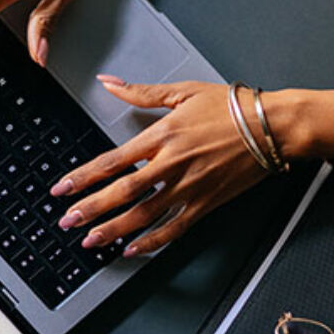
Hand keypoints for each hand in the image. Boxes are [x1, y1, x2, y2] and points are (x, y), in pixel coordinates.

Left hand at [50, 76, 276, 256]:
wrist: (272, 126)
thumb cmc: (232, 107)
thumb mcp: (183, 91)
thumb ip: (141, 92)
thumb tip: (109, 83)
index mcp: (162, 136)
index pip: (111, 161)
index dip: (83, 177)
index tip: (62, 189)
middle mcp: (171, 164)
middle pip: (121, 192)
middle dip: (90, 209)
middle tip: (66, 221)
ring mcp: (189, 187)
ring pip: (143, 215)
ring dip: (113, 230)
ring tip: (90, 240)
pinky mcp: (206, 202)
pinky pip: (174, 228)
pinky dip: (152, 242)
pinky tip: (133, 249)